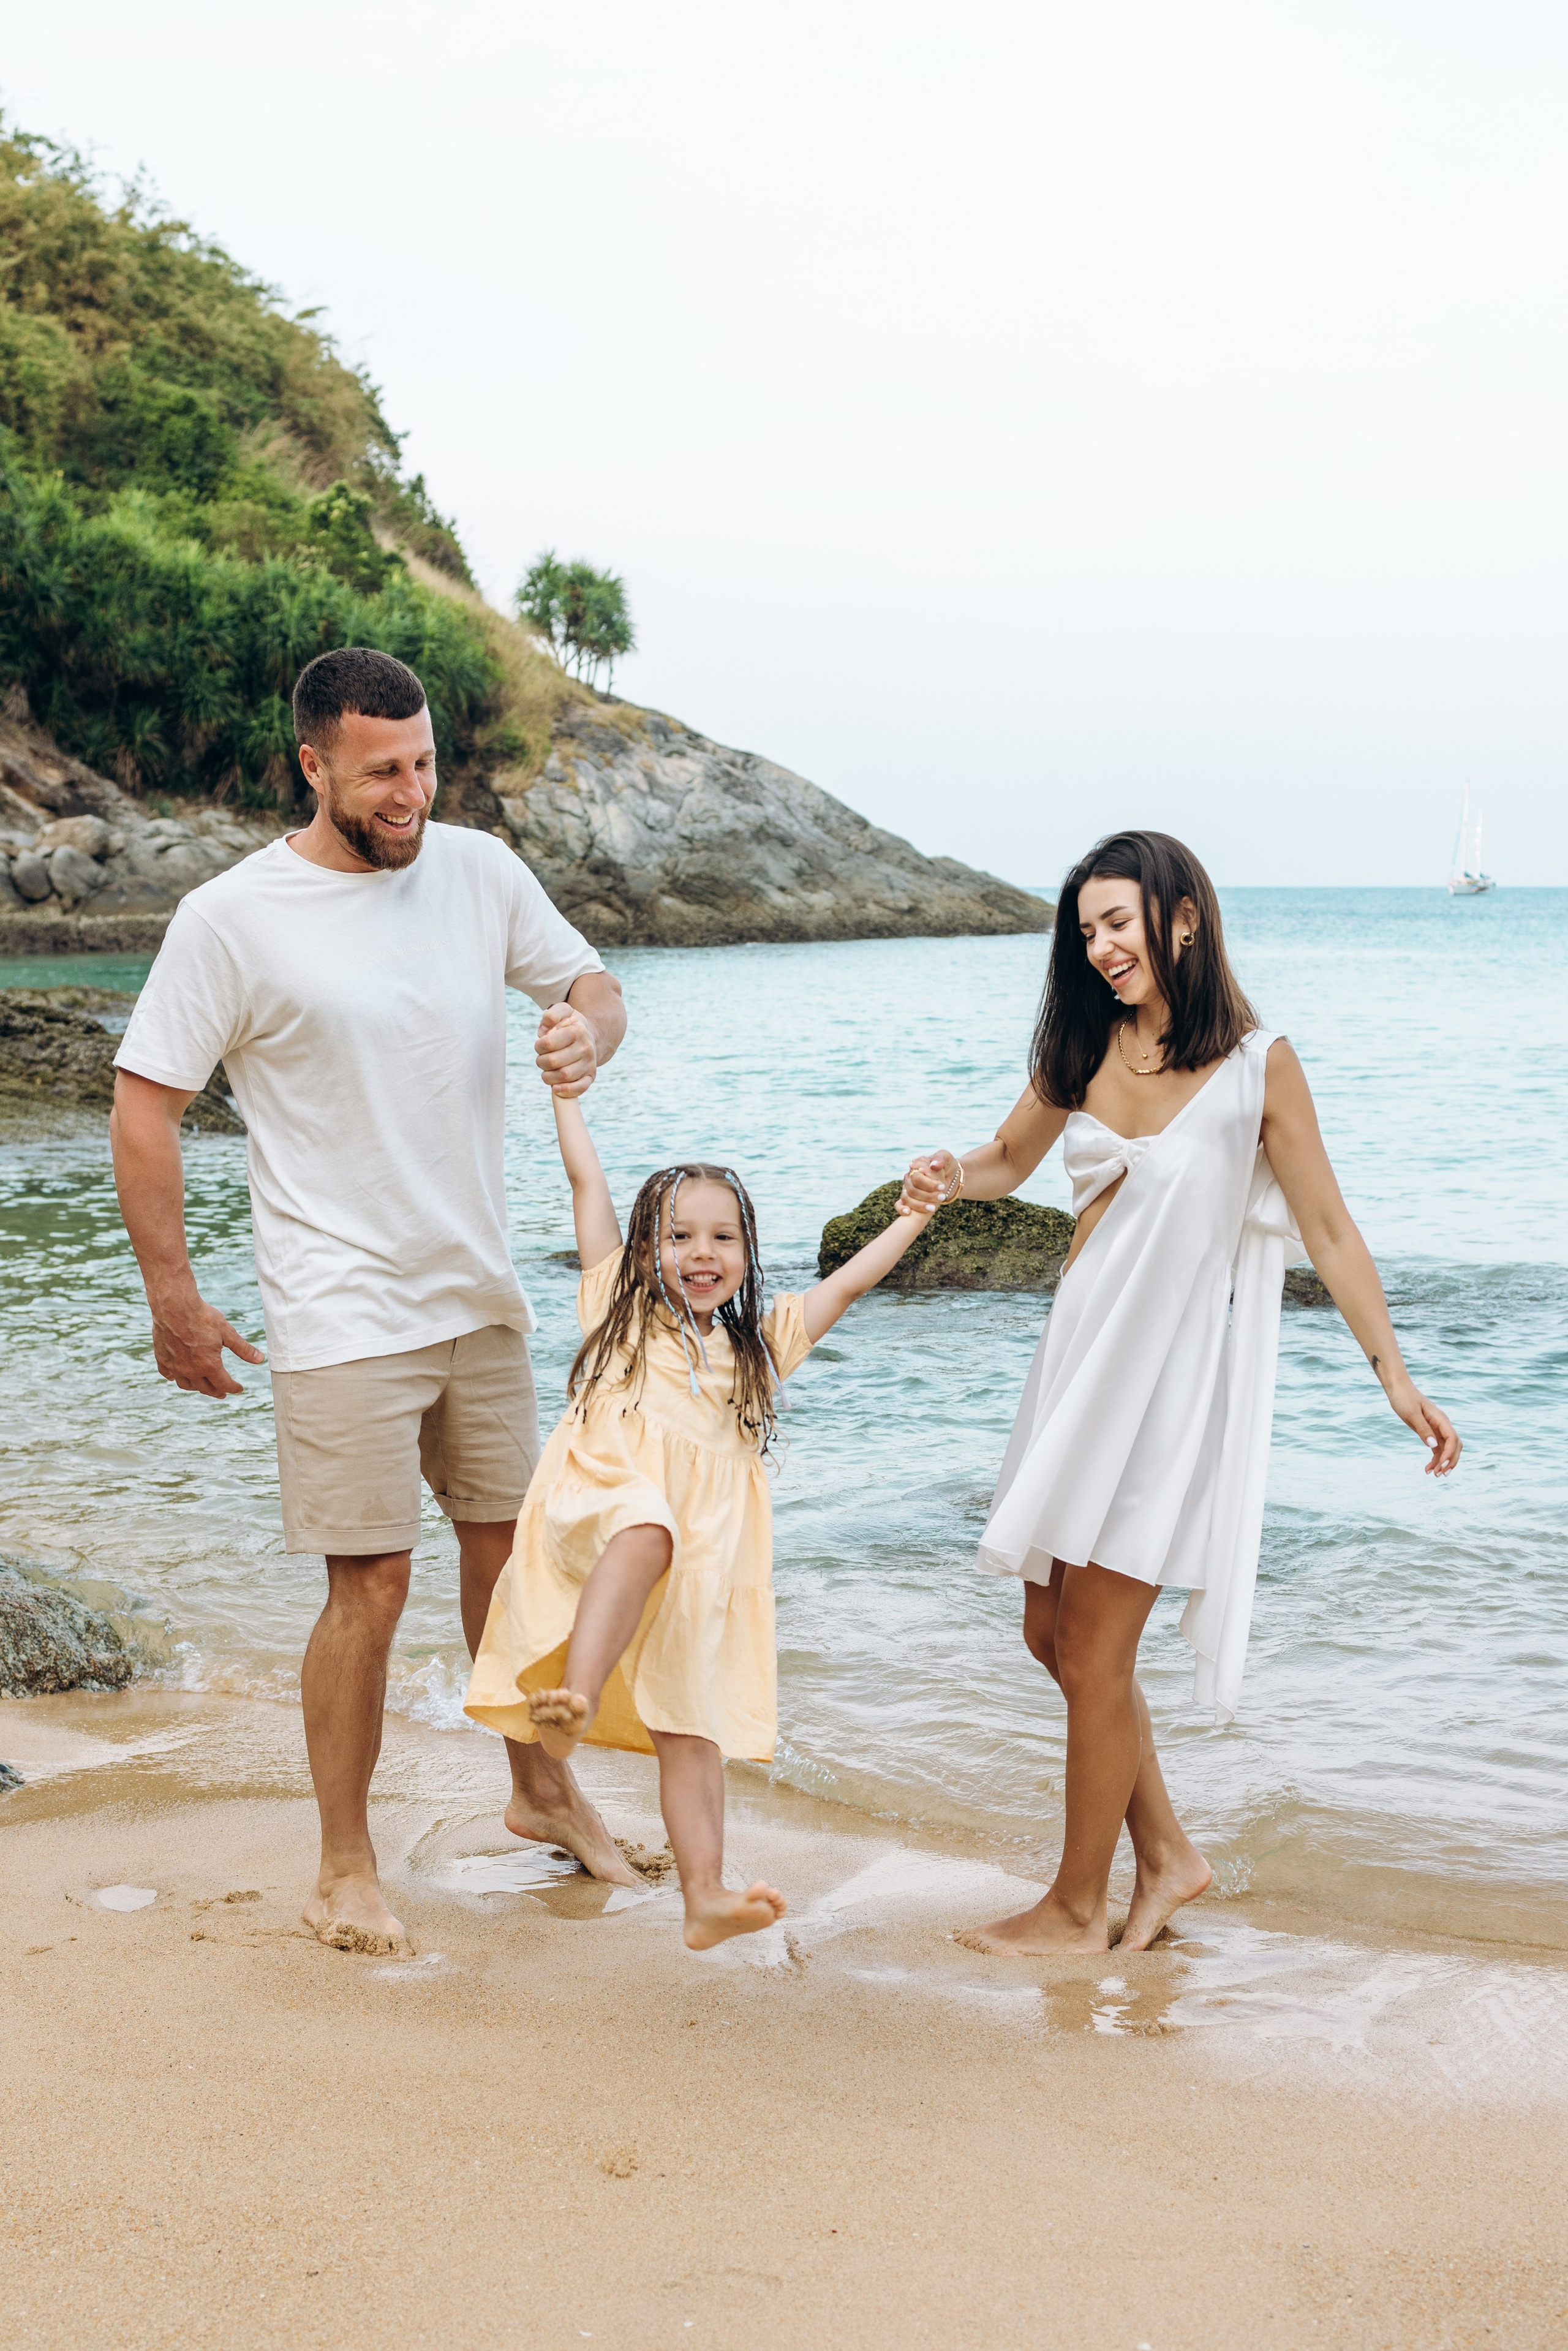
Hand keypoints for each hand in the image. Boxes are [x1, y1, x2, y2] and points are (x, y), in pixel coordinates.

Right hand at [150, 1289, 265, 1398]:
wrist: (175, 1305)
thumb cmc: (202, 1316)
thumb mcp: (227, 1332)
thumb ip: (243, 1349)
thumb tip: (260, 1359)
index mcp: (209, 1365)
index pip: (224, 1384)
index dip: (233, 1388)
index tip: (239, 1388)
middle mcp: (191, 1370)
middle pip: (206, 1388)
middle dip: (217, 1391)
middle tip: (223, 1392)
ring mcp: (174, 1366)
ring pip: (186, 1385)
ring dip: (197, 1387)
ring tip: (202, 1385)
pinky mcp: (162, 1358)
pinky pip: (168, 1374)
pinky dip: (174, 1377)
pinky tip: (177, 1376)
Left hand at [535, 1003, 597, 1096]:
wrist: (591, 1037)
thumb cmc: (570, 1025)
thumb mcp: (563, 1011)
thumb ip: (551, 1014)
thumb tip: (543, 1032)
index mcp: (577, 1031)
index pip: (549, 1043)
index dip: (539, 1046)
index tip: (540, 1045)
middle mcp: (586, 1047)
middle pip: (554, 1061)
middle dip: (541, 1061)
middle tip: (542, 1059)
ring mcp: (590, 1063)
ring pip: (564, 1076)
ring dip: (548, 1076)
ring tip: (548, 1070)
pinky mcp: (591, 1076)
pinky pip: (580, 1088)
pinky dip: (566, 1090)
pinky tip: (556, 1087)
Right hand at [896, 1150, 956, 1216]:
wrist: (950, 1174)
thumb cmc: (946, 1164)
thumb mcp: (945, 1158)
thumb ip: (939, 1159)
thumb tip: (933, 1165)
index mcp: (915, 1167)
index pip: (917, 1178)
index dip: (929, 1184)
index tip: (942, 1187)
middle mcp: (909, 1178)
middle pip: (912, 1190)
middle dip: (927, 1195)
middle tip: (942, 1197)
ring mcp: (907, 1188)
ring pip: (906, 1198)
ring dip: (920, 1205)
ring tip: (934, 1208)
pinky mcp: (908, 1199)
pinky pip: (899, 1205)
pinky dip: (902, 1209)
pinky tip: (908, 1212)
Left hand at [1388, 1379, 1460, 1475]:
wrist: (1398, 1389)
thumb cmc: (1404, 1399)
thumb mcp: (1411, 1414)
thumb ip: (1423, 1429)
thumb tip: (1433, 1446)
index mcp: (1440, 1419)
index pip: (1452, 1439)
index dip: (1450, 1453)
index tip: (1441, 1465)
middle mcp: (1442, 1424)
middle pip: (1455, 1446)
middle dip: (1451, 1461)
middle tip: (1441, 1475)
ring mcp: (1437, 1429)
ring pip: (1447, 1449)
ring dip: (1443, 1462)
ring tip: (1434, 1475)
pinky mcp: (1430, 1432)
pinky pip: (1437, 1448)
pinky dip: (1435, 1459)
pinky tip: (1428, 1468)